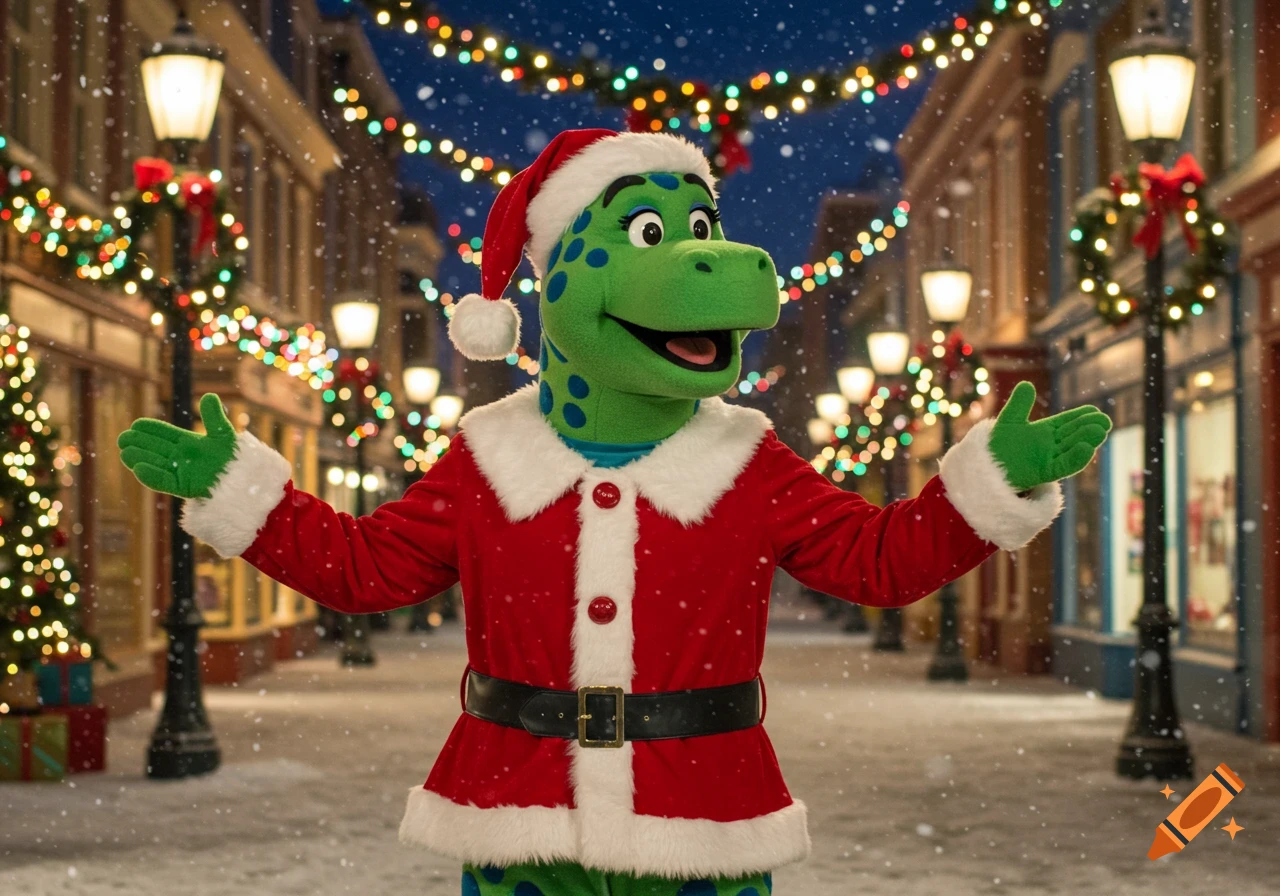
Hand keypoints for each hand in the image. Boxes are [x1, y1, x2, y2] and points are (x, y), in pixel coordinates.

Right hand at [117, 394, 236, 498]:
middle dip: (139, 443)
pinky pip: (164, 481)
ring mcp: (181, 473)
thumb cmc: (235, 457)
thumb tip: (209, 396)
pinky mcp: (183, 487)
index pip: (165, 434)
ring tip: (125, 452)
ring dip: (140, 458)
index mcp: (189, 444)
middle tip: (123, 438)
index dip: (151, 430)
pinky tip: (139, 469)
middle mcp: (182, 458)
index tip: (136, 424)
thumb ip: (214, 417)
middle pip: (156, 449)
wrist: (243, 480)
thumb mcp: (223, 434)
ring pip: (156, 464)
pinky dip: (152, 476)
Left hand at [988, 382, 1110, 491]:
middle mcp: (1051, 445)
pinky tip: (1087, 449)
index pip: (1067, 421)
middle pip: (1074, 435)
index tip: (1095, 410)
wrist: (984, 466)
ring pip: (1072, 449)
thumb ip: (1019, 404)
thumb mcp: (1010, 420)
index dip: (1082, 416)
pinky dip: (1076, 458)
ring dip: (1087, 441)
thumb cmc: (998, 444)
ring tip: (1100, 432)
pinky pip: (1063, 466)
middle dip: (1089, 428)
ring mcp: (1049, 459)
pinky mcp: (1044, 472)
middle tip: (1104, 421)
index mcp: (1045, 431)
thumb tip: (1026, 384)